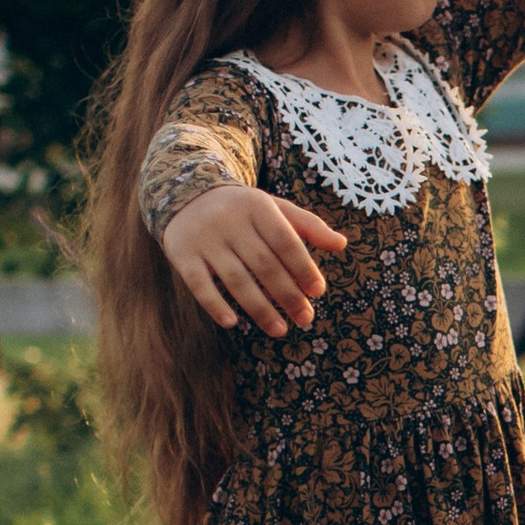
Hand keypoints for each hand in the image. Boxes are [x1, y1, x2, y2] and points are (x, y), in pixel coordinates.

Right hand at [161, 185, 348, 333]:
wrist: (187, 194)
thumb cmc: (244, 210)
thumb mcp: (275, 209)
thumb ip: (308, 225)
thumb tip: (342, 244)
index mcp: (257, 207)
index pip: (285, 241)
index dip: (303, 267)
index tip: (318, 292)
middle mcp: (230, 221)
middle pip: (264, 264)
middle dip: (287, 295)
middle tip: (306, 319)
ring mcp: (205, 238)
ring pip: (235, 279)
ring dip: (259, 308)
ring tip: (280, 330)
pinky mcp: (182, 254)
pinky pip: (199, 284)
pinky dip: (214, 305)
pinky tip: (232, 323)